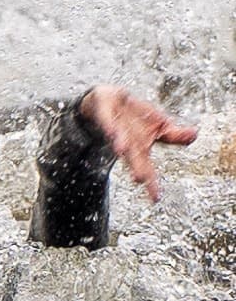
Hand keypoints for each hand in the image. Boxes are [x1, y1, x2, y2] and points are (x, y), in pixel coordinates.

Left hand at [78, 86, 197, 203]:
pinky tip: (112, 131)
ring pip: (119, 139)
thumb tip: (195, 135)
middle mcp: (127, 143)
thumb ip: (174, 134)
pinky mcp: (105, 114)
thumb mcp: (160, 125)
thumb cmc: (135, 118)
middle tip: (139, 179)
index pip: (148, 169)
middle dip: (137, 168)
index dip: (152, 184)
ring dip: (121, 144)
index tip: (156, 199)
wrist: (108, 101)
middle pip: (133, 158)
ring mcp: (116, 129)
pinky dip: (110, 126)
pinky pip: (107, 121)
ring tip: (121, 150)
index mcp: (141, 148)